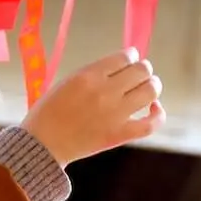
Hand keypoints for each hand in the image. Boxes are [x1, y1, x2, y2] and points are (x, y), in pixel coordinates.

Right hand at [22, 48, 165, 165]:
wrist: (42, 144)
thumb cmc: (48, 112)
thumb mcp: (66, 82)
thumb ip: (92, 74)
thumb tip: (119, 67)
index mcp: (89, 76)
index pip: (125, 57)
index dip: (131, 56)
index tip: (130, 60)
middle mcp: (105, 91)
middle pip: (142, 71)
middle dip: (143, 70)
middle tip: (138, 75)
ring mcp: (115, 114)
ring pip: (150, 91)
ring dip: (152, 86)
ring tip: (147, 89)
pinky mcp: (120, 134)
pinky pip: (150, 123)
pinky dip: (157, 114)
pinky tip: (154, 109)